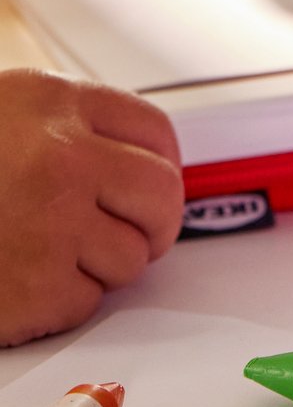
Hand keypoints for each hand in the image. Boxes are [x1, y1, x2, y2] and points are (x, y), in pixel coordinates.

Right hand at [0, 70, 183, 347]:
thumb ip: (63, 126)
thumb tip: (129, 161)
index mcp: (53, 102)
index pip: (154, 134)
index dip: (160, 166)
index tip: (150, 188)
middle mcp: (63, 156)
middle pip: (162, 195)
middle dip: (152, 223)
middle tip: (129, 235)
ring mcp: (53, 222)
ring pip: (131, 256)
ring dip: (98, 266)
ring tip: (43, 255)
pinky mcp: (37, 287)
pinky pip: (87, 301)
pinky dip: (60, 304)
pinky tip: (17, 283)